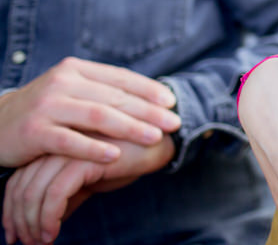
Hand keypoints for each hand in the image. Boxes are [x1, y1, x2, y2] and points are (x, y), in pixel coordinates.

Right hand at [0, 57, 180, 167]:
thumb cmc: (46, 110)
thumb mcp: (72, 92)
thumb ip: (103, 91)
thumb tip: (152, 97)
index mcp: (76, 69)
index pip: (120, 78)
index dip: (149, 89)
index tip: (172, 102)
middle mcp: (63, 82)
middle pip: (114, 98)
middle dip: (148, 111)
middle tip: (174, 122)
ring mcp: (47, 106)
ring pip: (97, 116)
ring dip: (130, 127)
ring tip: (154, 137)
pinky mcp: (34, 131)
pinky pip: (69, 141)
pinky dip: (93, 148)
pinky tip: (116, 155)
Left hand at [2, 135, 174, 244]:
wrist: (164, 141)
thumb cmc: (130, 157)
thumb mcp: (93, 178)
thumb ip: (71, 192)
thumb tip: (52, 219)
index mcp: (56, 143)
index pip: (19, 179)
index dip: (11, 209)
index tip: (16, 234)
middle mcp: (57, 144)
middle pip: (21, 187)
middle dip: (18, 220)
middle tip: (25, 242)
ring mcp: (69, 149)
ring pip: (33, 192)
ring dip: (32, 224)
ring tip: (41, 241)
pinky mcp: (85, 158)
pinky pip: (55, 194)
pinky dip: (49, 217)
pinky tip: (54, 232)